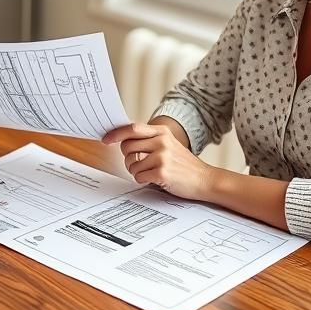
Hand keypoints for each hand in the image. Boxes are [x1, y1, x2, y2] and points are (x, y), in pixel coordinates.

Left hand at [102, 123, 216, 199]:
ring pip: (131, 164)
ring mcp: (162, 156)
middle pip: (127, 147)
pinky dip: (143, 180)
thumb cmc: (182, 164)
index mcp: (162, 132)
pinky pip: (138, 176)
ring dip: (136, 171)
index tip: (106, 139)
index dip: (115, 134)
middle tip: (138, 163)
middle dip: (127, 158)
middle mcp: (161, 141)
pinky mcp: (162, 172)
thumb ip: (148, 139)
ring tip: (150, 172)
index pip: (132, 129)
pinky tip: (155, 179)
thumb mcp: (168, 144)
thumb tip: (122, 138)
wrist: (204, 179)